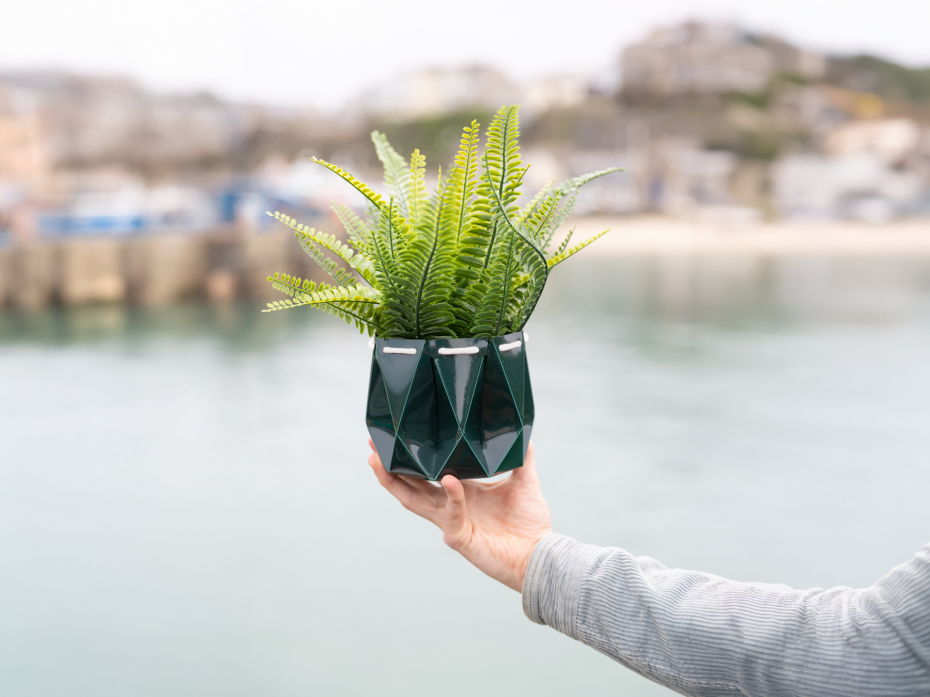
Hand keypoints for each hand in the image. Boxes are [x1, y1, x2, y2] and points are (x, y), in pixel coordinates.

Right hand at [368, 440, 551, 591]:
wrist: (540, 554)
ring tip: (383, 461)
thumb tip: (523, 431)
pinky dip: (452, 496)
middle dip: (389, 468)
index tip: (392, 439)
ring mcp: (451, 523)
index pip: (425, 475)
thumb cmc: (530, 523)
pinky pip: (451, 514)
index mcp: (460, 492)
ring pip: (415, 502)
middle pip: (408, 487)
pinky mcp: (461, 538)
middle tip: (373, 447)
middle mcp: (450, 506)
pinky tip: (450, 480)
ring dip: (398, 482)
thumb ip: (521, 458)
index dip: (407, 460)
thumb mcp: (524, 482)